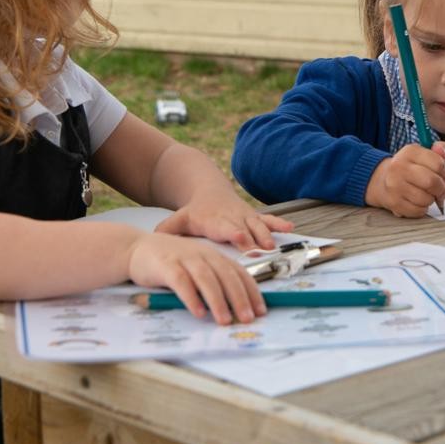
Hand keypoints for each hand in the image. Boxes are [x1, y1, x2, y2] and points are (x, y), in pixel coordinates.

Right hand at [125, 232, 266, 324]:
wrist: (136, 248)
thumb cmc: (170, 261)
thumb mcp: (196, 266)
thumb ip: (212, 280)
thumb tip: (234, 307)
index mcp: (214, 255)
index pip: (239, 273)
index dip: (251, 291)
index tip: (261, 310)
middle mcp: (203, 254)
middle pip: (227, 276)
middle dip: (240, 298)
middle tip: (248, 318)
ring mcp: (184, 258)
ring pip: (207, 279)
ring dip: (218, 301)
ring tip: (225, 320)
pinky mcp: (166, 266)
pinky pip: (181, 282)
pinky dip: (191, 298)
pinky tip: (198, 312)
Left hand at [156, 191, 294, 252]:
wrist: (209, 192)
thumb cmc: (194, 212)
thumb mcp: (179, 219)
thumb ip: (168, 229)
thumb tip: (154, 238)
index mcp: (214, 220)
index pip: (225, 227)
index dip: (233, 232)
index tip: (240, 237)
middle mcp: (233, 218)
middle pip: (245, 229)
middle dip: (254, 240)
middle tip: (261, 251)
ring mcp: (245, 217)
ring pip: (259, 226)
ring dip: (267, 236)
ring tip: (274, 246)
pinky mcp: (254, 217)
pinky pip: (268, 219)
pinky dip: (278, 223)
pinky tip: (290, 228)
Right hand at [365, 141, 444, 217]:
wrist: (384, 180)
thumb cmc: (409, 169)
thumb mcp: (424, 155)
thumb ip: (441, 150)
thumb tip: (444, 151)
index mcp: (409, 152)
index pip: (438, 164)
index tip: (442, 177)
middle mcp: (399, 166)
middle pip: (432, 182)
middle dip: (441, 190)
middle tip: (440, 191)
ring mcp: (394, 185)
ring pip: (426, 199)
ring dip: (431, 200)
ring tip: (426, 195)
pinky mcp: (393, 202)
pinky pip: (418, 211)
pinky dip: (422, 209)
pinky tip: (418, 202)